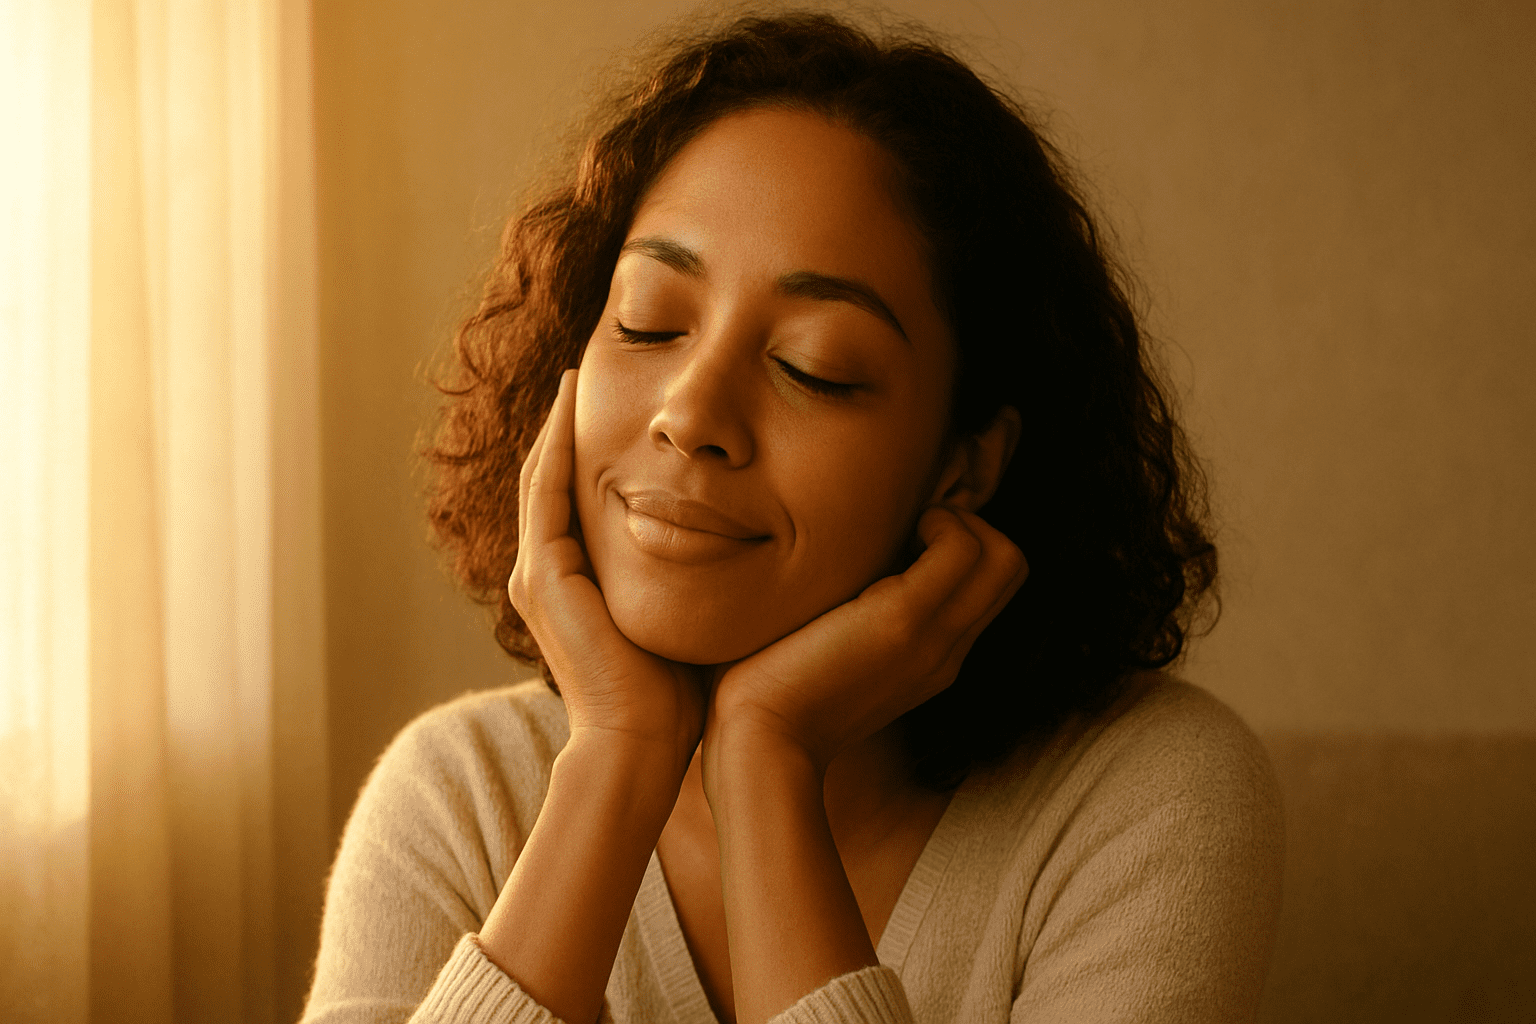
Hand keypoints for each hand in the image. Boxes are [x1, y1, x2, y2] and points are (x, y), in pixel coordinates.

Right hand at [509, 368, 707, 768]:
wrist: (645, 744)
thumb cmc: (679, 695)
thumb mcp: (686, 612)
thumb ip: (695, 574)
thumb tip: (746, 539)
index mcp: (574, 585)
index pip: (576, 499)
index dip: (589, 450)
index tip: (619, 405)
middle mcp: (545, 575)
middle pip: (549, 479)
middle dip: (566, 426)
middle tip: (583, 371)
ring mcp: (537, 575)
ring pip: (541, 476)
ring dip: (557, 423)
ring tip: (574, 373)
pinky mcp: (544, 576)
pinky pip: (546, 491)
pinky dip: (556, 443)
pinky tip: (573, 401)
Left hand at [703, 504, 1027, 775]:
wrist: (759, 745)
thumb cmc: (767, 700)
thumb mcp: (824, 659)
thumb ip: (846, 626)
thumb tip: (827, 583)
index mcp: (929, 661)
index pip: (987, 590)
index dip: (958, 546)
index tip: (899, 539)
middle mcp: (945, 651)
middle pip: (1011, 568)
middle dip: (970, 526)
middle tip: (907, 529)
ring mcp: (933, 637)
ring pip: (1006, 557)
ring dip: (960, 521)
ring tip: (904, 531)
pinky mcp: (905, 620)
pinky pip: (964, 549)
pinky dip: (939, 522)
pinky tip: (881, 534)